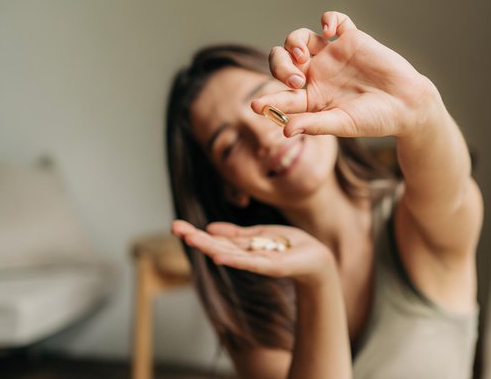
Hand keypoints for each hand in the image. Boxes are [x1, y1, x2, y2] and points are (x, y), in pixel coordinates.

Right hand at [172, 220, 336, 286]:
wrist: (317, 258)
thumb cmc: (291, 246)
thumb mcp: (261, 234)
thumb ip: (237, 234)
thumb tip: (210, 228)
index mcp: (243, 246)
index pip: (215, 239)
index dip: (196, 232)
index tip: (176, 225)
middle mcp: (246, 255)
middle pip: (216, 245)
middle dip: (196, 237)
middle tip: (174, 227)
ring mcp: (257, 262)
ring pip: (229, 253)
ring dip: (208, 245)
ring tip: (190, 238)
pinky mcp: (271, 266)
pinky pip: (249, 262)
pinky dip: (234, 259)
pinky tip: (218, 255)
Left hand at [251, 11, 445, 138]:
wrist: (407, 105)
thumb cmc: (375, 119)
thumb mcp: (342, 124)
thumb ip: (314, 125)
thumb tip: (285, 130)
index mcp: (311, 98)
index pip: (281, 96)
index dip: (267, 100)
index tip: (255, 106)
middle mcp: (316, 74)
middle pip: (283, 61)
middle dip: (280, 67)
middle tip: (295, 80)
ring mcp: (332, 55)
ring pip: (299, 39)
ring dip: (293, 43)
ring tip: (303, 56)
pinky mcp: (351, 39)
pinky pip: (334, 20)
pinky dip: (328, 18)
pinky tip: (330, 30)